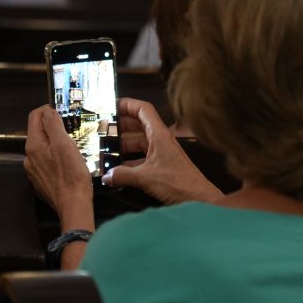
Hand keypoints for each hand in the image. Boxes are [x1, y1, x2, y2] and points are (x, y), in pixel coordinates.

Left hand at [24, 106, 93, 231]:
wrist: (73, 205)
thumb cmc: (71, 174)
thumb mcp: (64, 144)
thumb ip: (53, 124)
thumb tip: (48, 111)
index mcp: (33, 145)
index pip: (34, 116)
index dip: (47, 109)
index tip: (62, 109)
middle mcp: (29, 157)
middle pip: (38, 132)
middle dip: (52, 125)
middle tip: (70, 126)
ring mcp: (33, 170)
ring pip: (42, 147)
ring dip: (54, 142)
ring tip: (71, 144)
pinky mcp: (40, 180)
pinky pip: (45, 161)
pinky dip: (54, 156)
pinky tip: (67, 162)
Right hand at [102, 98, 222, 203]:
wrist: (198, 199)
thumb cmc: (179, 183)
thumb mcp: (146, 177)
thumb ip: (123, 175)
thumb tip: (106, 176)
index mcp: (159, 135)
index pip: (143, 110)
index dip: (128, 104)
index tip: (112, 106)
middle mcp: (161, 140)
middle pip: (139, 125)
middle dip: (122, 125)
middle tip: (104, 129)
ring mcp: (162, 153)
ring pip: (140, 142)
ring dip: (125, 145)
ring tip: (108, 149)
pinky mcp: (163, 166)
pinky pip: (143, 158)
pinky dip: (131, 161)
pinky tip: (119, 170)